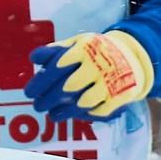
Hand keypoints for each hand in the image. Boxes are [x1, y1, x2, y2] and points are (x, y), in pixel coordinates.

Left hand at [26, 30, 154, 121]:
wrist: (131, 56)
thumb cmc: (95, 51)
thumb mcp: (76, 43)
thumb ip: (55, 51)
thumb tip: (33, 58)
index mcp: (84, 50)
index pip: (57, 67)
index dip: (41, 81)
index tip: (29, 92)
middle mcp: (97, 66)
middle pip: (68, 86)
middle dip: (49, 98)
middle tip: (37, 106)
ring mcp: (110, 82)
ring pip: (84, 101)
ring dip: (65, 111)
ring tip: (52, 114)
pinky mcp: (120, 96)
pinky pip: (101, 111)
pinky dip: (86, 115)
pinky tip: (74, 116)